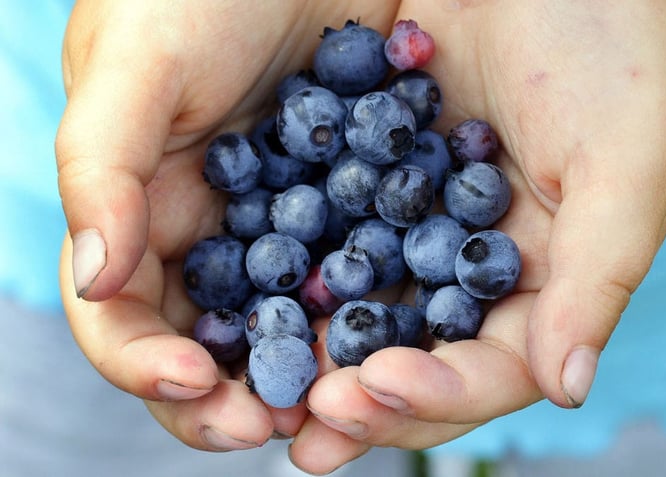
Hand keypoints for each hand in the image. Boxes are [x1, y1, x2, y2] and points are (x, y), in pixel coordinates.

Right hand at [56, 0, 400, 450]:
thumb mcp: (136, 63)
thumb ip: (102, 168)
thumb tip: (90, 280)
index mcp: (143, 210)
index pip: (125, 316)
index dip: (148, 364)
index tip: (198, 385)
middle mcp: (213, 232)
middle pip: (212, 341)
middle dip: (235, 394)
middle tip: (278, 426)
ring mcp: (287, 224)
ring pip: (290, 323)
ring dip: (309, 371)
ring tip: (342, 402)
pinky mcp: (356, 204)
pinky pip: (363, 271)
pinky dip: (373, 312)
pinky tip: (401, 336)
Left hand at [294, 0, 665, 472]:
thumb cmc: (621, 50)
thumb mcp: (629, 162)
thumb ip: (598, 277)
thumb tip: (570, 387)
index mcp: (551, 278)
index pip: (497, 366)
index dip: (439, 391)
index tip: (373, 389)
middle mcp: (484, 265)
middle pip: (423, 353)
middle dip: (366, 393)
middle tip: (306, 420)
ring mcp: (427, 220)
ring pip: (369, 304)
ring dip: (319, 347)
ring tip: (267, 386)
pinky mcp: (379, 169)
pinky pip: (332, 228)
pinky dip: (295, 265)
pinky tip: (249, 290)